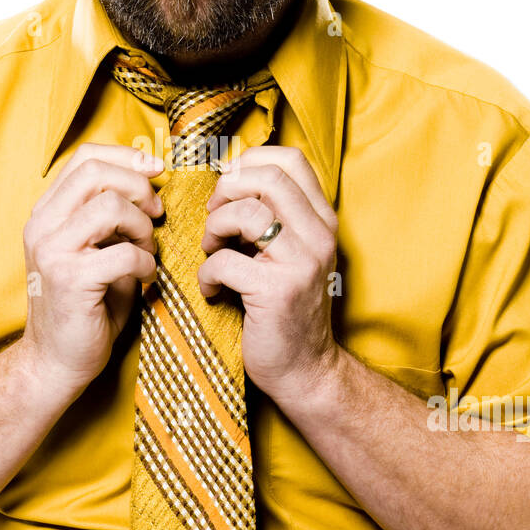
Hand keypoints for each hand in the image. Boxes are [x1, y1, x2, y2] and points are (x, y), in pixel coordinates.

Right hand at [19, 142, 164, 395]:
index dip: (127, 156)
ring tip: (148, 251)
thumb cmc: (86, 305)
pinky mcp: (70, 279)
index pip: (85, 158)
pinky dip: (146, 264)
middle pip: (96, 173)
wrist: (56, 362)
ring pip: (110, 207)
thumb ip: (112, 218)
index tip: (157, 170)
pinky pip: (124, 253)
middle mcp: (42, 225)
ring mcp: (52, 251)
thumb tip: (151, 184)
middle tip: (156, 215)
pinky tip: (146, 279)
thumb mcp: (95, 250)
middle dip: (139, 188)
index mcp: (46, 212)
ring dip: (143, 227)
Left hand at [198, 146, 340, 407]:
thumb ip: (274, 215)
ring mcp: (300, 262)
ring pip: (245, 214)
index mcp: (322, 219)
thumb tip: (230, 178)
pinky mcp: (276, 292)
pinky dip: (207, 275)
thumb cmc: (285, 308)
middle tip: (214, 220)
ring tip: (211, 252)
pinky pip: (224, 261)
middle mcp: (318, 235)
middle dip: (225, 192)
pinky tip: (214, 291)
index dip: (248, 163)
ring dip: (213, 229)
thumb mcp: (290, 252)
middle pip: (266, 177)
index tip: (229, 190)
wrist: (305, 370)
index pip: (290, 159)